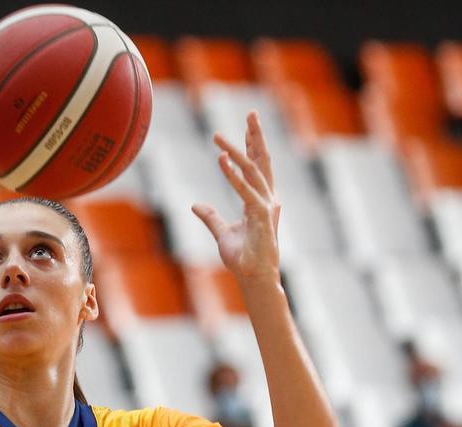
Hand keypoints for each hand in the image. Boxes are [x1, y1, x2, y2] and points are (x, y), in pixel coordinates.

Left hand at [192, 111, 280, 284]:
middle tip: (251, 113)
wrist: (253, 277)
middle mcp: (267, 199)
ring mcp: (266, 207)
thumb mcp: (221, 233)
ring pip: (253, 171)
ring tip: (219, 136)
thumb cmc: (242, 257)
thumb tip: (196, 205)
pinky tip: (222, 160)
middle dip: (256, 136)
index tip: (248, 124)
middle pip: (262, 161)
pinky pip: (246, 191)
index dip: (252, 144)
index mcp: (261, 200)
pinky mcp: (261, 217)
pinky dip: (234, 175)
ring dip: (236, 152)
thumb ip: (210, 217)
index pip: (258, 165)